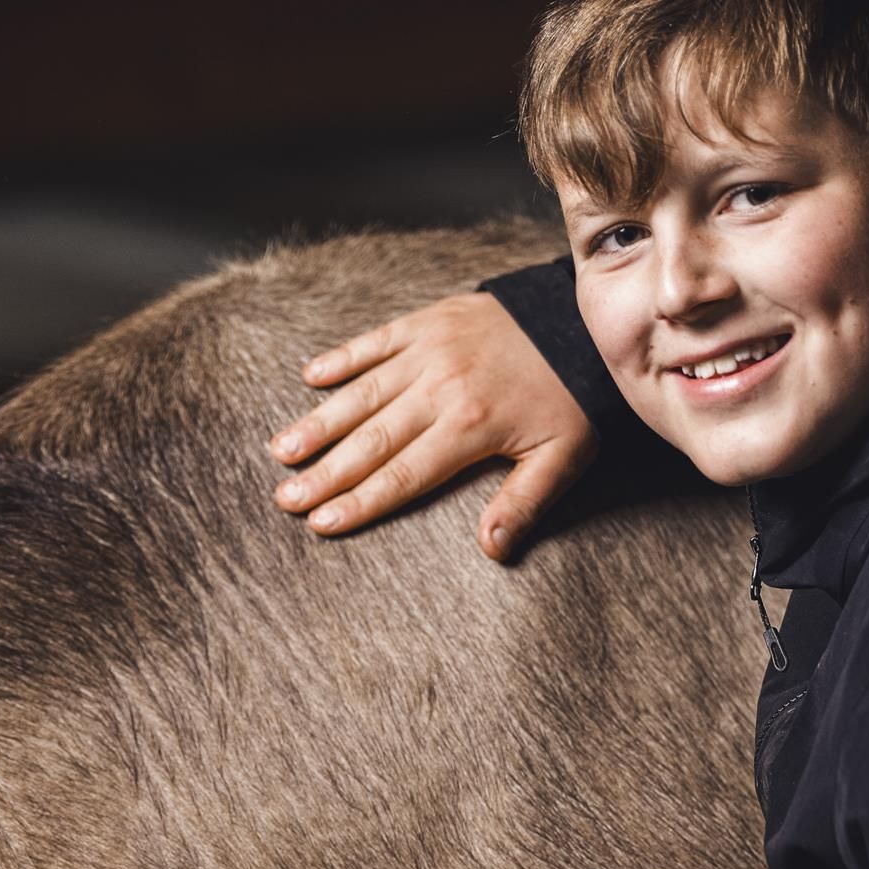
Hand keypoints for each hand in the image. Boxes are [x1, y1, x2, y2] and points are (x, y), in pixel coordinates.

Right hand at [271, 289, 595, 562]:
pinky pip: (376, 340)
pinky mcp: (430, 319)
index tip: (321, 523)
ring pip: (363, 393)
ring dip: (319, 423)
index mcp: (471, 427)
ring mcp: (431, 350)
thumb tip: (492, 549)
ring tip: (281, 450)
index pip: (402, 475)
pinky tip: (309, 377)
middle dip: (324, 473)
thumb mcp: (564, 456)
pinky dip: (342, 357)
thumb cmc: (575, 395)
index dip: (359, 501)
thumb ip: (524, 503)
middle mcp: (442, 389)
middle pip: (371, 439)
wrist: (586, 319)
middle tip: (284, 498)